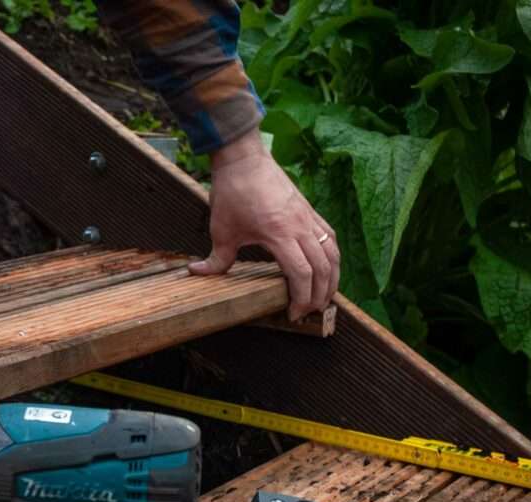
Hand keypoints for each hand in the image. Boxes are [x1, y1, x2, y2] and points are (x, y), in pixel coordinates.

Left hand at [190, 130, 339, 320]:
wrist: (244, 159)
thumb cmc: (233, 192)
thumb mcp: (221, 230)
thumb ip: (216, 259)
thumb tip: (198, 273)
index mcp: (280, 234)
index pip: (302, 274)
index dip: (302, 298)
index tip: (293, 313)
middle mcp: (300, 227)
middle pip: (322, 268)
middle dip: (320, 295)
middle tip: (311, 312)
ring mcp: (308, 217)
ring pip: (332, 253)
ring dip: (332, 278)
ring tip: (325, 297)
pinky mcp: (310, 210)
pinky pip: (330, 237)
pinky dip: (332, 256)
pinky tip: (327, 268)